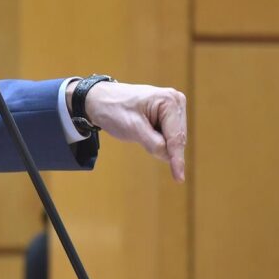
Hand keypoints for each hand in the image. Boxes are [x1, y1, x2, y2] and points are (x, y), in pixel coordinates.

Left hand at [71, 80, 187, 182]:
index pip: (176, 137)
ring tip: (139, 130)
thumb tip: (170, 158)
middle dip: (164, 148)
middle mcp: (176, 101)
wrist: (99, 100)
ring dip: (160, 144)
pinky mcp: (168, 114)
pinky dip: (158, 140)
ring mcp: (173, 107)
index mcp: (169, 100)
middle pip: (177, 138)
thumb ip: (154, 144)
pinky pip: (168, 136)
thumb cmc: (113, 109)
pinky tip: (144, 131)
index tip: (179, 178)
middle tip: (140, 137)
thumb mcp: (132, 128)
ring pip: (174, 139)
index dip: (177, 159)